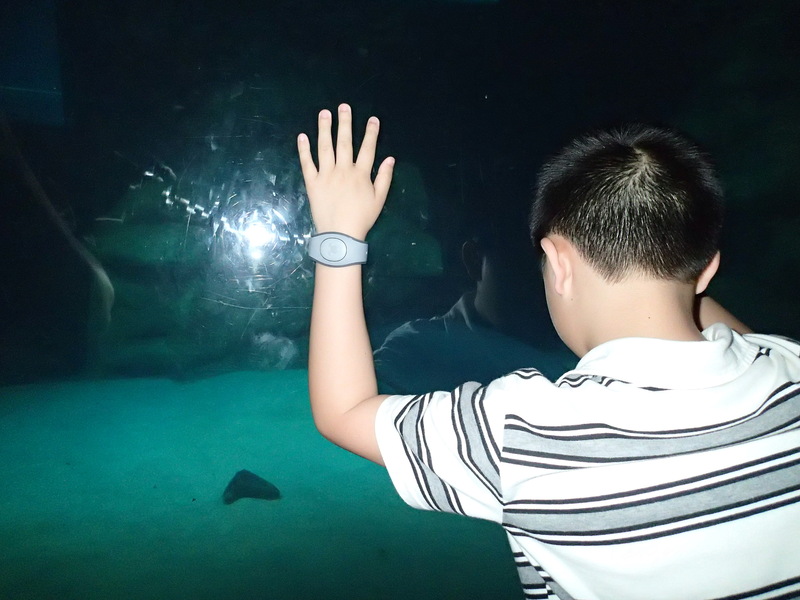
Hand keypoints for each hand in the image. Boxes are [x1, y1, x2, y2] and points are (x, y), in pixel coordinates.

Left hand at [297, 104, 394, 240]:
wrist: (340, 235)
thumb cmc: (362, 218)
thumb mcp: (379, 199)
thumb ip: (385, 178)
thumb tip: (391, 159)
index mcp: (361, 174)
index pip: (367, 149)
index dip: (371, 133)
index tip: (372, 119)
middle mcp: (343, 170)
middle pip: (344, 142)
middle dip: (345, 123)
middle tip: (343, 106)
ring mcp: (326, 175)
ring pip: (325, 148)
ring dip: (324, 129)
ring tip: (324, 113)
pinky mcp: (312, 183)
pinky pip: (307, 163)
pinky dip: (304, 150)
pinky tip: (302, 136)